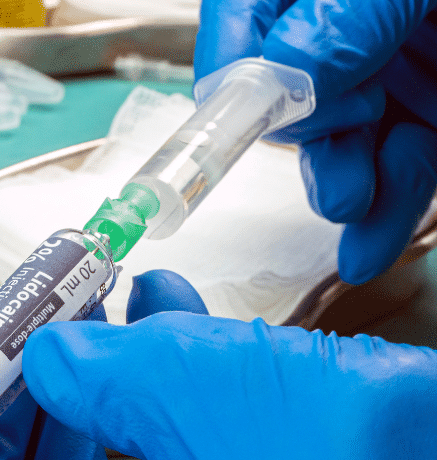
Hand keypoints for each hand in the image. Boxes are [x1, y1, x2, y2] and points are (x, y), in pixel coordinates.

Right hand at [195, 0, 436, 283]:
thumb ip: (350, 12)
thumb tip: (290, 65)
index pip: (240, 26)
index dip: (230, 79)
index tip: (229, 122)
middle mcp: (338, 35)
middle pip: (284, 99)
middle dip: (303, 134)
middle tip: (343, 124)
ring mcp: (383, 81)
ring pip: (339, 151)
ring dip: (338, 187)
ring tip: (349, 201)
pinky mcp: (424, 120)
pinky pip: (398, 175)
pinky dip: (385, 218)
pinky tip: (367, 249)